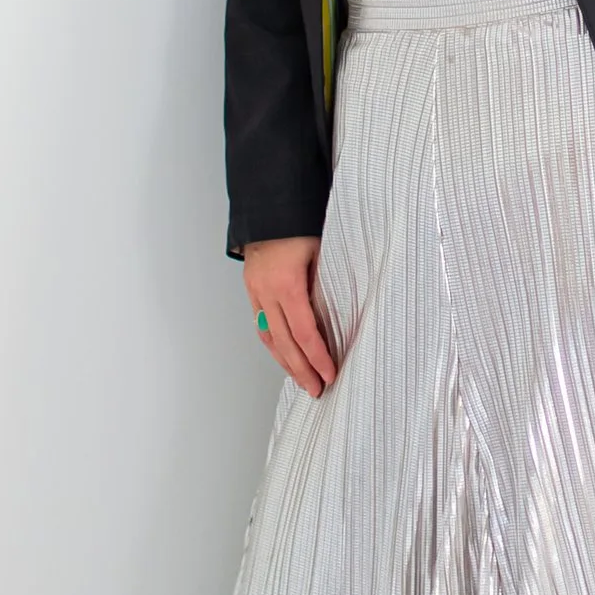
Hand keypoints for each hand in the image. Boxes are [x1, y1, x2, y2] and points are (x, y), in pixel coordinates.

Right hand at [241, 237, 334, 396]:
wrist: (270, 204)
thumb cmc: (300, 224)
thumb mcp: (322, 251)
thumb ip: (328, 284)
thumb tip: (342, 315)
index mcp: (287, 283)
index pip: (305, 332)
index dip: (318, 357)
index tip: (330, 373)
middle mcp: (267, 292)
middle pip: (284, 342)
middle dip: (302, 370)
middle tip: (317, 390)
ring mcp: (256, 291)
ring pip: (269, 337)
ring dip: (286, 362)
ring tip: (302, 381)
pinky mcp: (252, 289)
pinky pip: (261, 324)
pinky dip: (274, 344)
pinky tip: (284, 356)